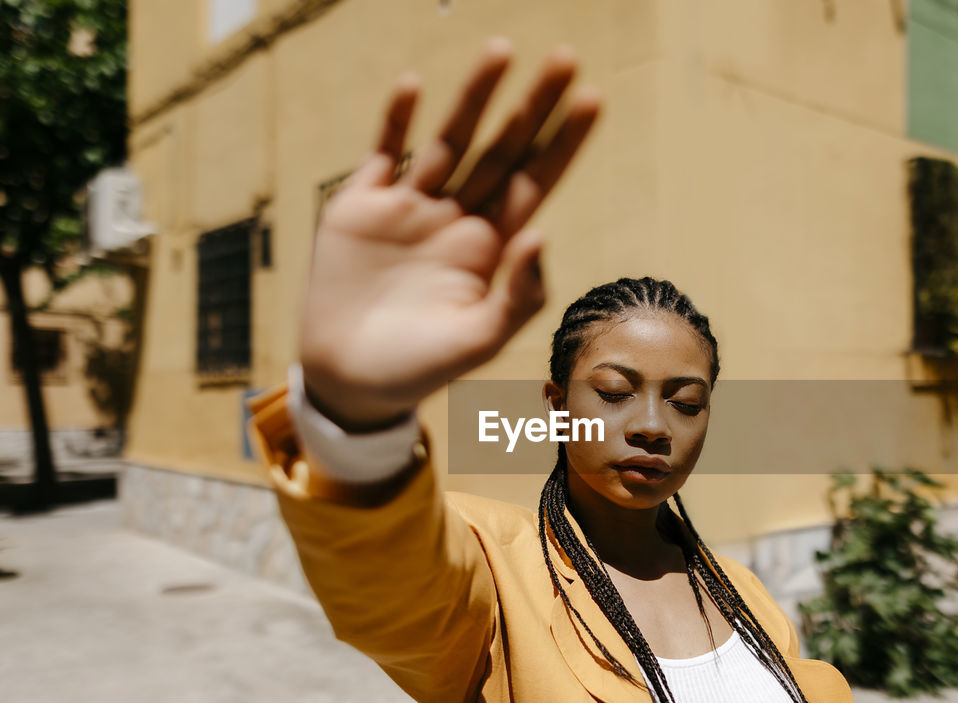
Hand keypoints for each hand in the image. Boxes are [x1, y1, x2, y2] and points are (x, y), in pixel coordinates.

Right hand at [299, 37, 600, 430]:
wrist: (349, 381)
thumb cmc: (420, 370)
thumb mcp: (477, 343)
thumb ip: (517, 296)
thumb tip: (543, 233)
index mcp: (491, 247)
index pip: (536, 182)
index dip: (564, 143)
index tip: (593, 99)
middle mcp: (456, 217)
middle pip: (502, 148)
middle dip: (533, 104)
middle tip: (565, 56)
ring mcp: (409, 207)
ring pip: (449, 140)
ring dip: (475, 96)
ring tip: (502, 50)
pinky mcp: (360, 206)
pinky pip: (382, 152)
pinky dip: (396, 120)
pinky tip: (413, 85)